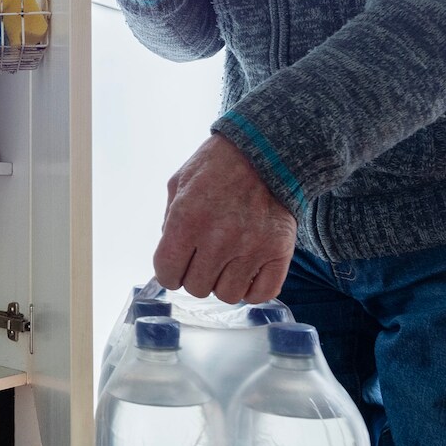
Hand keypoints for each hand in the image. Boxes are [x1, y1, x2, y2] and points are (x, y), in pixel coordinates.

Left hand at [154, 135, 297, 303]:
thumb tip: (170, 257)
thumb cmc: (219, 165)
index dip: (169, 272)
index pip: (167, 274)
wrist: (268, 150)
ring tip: (228, 261)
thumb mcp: (179, 183)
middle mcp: (218, 238)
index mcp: (187, 220)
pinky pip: (261, 294)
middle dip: (196, 275)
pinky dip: (253, 289)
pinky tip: (248, 270)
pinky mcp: (278, 252)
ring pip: (227, 295)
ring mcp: (251, 247)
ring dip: (224, 282)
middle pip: (196, 288)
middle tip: (205, 256)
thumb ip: (169, 221)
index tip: (177, 265)